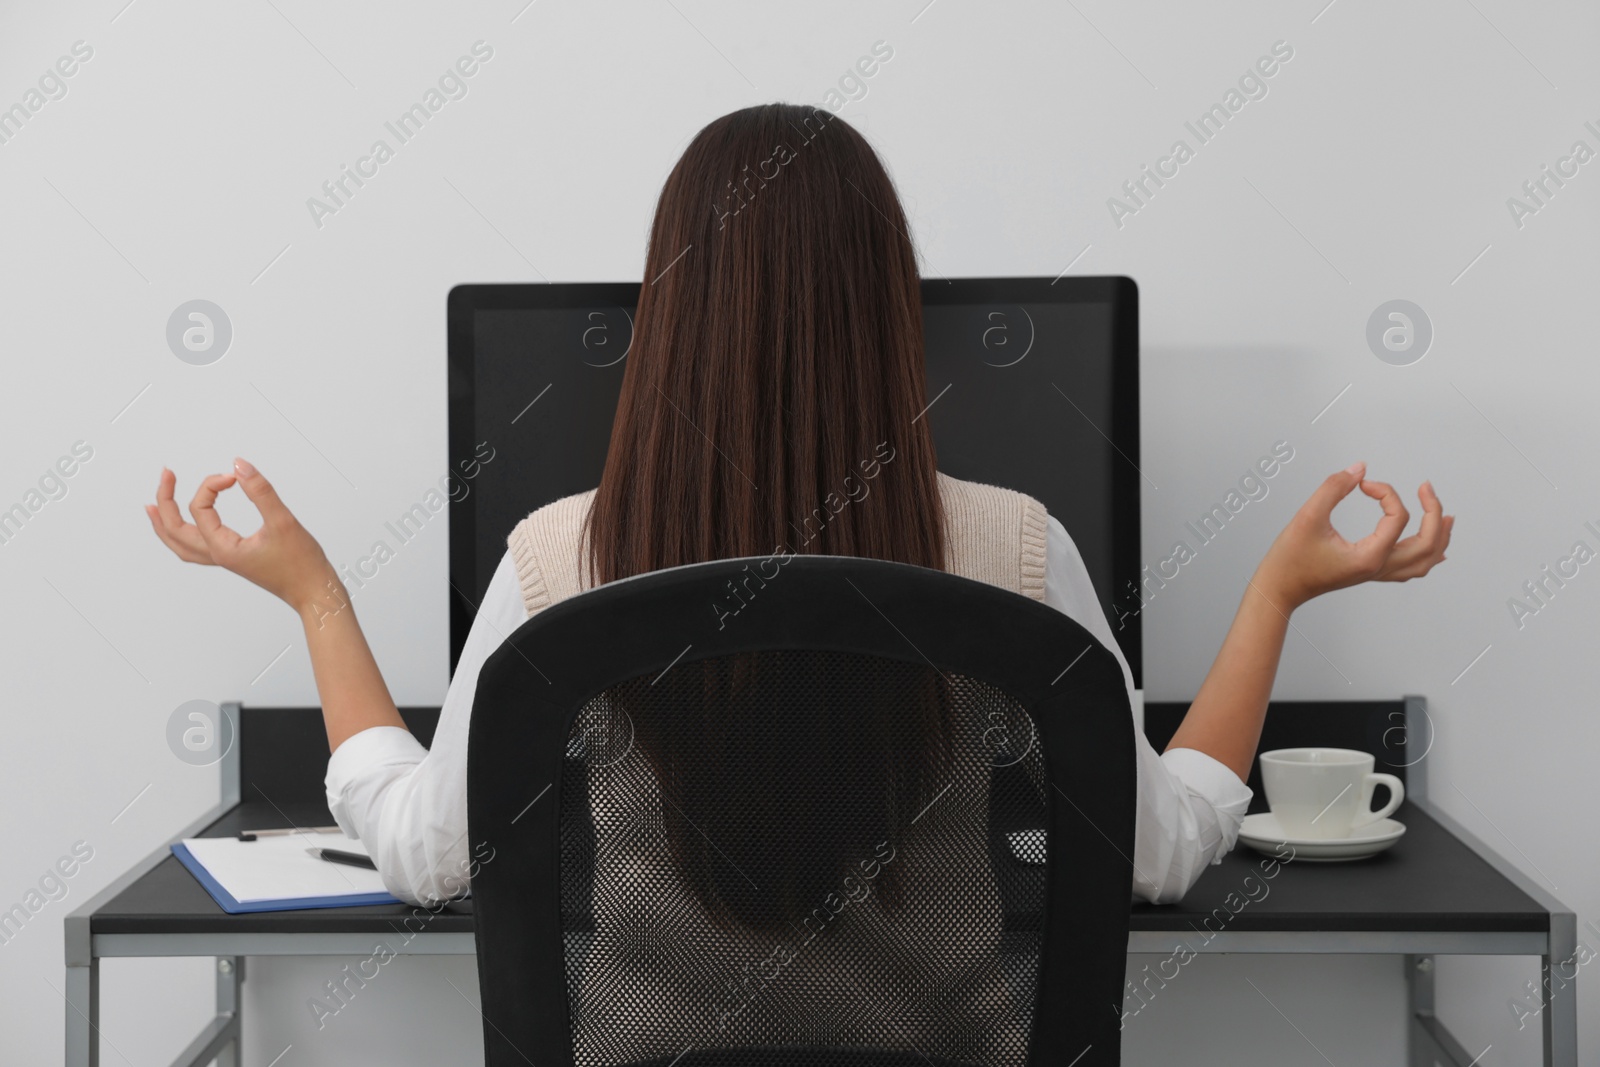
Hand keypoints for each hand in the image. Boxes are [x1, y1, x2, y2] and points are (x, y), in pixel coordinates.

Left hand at [145, 459, 335, 611]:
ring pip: (180, 544)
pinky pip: (195, 549)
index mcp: (223, 548)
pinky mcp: (235, 560)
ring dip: (164, 524)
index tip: (234, 476)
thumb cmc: (302, 564)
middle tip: (166, 474)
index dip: (212, 485)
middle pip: (174, 530)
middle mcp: (218, 556)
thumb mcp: (283, 522)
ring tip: (152, 506)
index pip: (200, 509)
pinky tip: (188, 528)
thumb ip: (260, 491)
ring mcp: (225, 560)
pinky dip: (182, 536)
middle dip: (165, 500)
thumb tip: (238, 465)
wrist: (315, 592)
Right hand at [1253, 461, 1452, 610]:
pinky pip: (1410, 569)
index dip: (1386, 492)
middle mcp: (1378, 568)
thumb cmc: (1289, 558)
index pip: (1397, 517)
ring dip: (1440, 538)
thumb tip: (1360, 469)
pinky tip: (1436, 551)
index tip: (1364, 483)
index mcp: (1369, 557)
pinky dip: (1428, 557)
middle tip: (1426, 487)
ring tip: (1448, 517)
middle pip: (1427, 543)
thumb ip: (1334, 488)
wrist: (1278, 588)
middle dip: (1433, 512)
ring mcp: (1376, 573)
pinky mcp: (1369, 573)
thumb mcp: (1308, 517)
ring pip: (1425, 561)